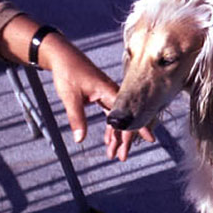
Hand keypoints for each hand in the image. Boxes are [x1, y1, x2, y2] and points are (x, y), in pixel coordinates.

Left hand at [41, 34, 153, 159]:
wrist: (62, 56)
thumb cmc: (67, 71)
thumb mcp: (70, 97)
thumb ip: (77, 118)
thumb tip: (80, 138)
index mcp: (109, 91)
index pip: (126, 114)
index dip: (138, 128)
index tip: (149, 138)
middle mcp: (112, 93)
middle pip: (124, 119)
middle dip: (124, 140)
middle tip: (121, 157)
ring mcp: (108, 94)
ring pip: (117, 119)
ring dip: (116, 136)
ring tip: (113, 153)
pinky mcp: (102, 95)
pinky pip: (111, 114)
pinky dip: (109, 128)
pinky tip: (107, 139)